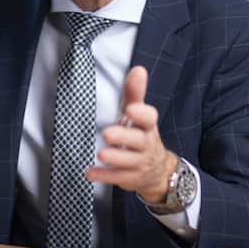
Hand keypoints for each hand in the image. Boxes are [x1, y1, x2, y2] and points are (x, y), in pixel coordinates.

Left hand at [85, 66, 177, 201]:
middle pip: (138, 141)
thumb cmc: (141, 135)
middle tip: (108, 133)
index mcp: (147, 127)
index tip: (130, 109)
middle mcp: (146, 145)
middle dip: (124, 137)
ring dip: (115, 158)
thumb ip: (135, 93)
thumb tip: (138, 70)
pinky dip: (104, 176)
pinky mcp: (130, 177)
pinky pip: (117, 177)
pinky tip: (91, 173)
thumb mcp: (138, 114)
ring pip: (129, 161)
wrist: (158, 170)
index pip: (149, 119)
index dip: (141, 114)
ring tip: (101, 154)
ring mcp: (139, 163)